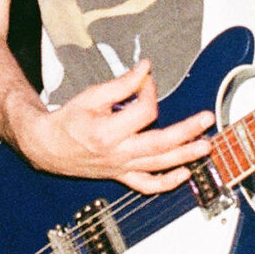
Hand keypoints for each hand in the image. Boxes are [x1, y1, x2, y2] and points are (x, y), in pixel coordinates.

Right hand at [15, 58, 214, 193]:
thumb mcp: (92, 95)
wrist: (47, 146)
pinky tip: (185, 173)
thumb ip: (122, 83)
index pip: (144, 112)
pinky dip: (168, 182)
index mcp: (107, 133)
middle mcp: (117, 154)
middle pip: (160, 144)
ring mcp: (121, 168)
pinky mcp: (121, 175)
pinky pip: (147, 185)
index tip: (146, 80)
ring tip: (206, 145)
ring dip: (186, 156)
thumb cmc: (67, 121)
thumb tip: (146, 68)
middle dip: (187, 131)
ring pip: (159, 166)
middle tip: (206, 119)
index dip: (150, 91)